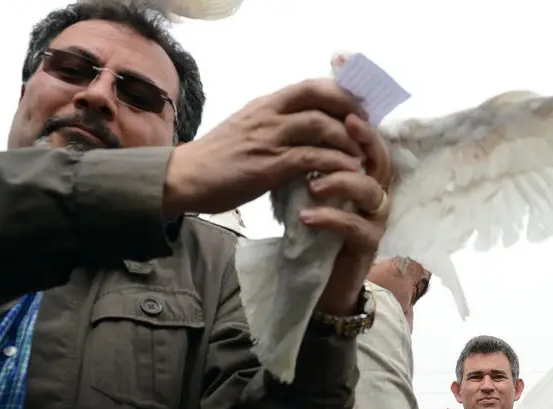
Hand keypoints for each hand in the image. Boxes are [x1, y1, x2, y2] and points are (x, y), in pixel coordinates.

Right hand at [162, 79, 368, 215]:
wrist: (186, 177)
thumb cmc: (219, 159)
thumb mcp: (250, 130)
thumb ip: (278, 126)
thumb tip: (310, 131)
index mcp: (266, 104)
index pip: (311, 86)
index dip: (341, 93)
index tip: (359, 110)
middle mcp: (269, 114)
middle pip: (320, 98)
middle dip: (351, 112)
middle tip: (367, 132)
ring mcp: (269, 138)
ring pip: (321, 126)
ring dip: (348, 140)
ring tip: (361, 157)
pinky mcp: (269, 165)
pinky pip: (312, 158)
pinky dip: (335, 164)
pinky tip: (347, 173)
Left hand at [306, 114, 394, 313]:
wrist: (317, 280)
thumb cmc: (314, 231)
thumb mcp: (310, 190)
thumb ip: (312, 163)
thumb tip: (295, 127)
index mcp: (363, 176)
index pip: (367, 142)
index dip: (360, 123)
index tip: (343, 107)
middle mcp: (375, 194)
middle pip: (380, 160)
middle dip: (364, 140)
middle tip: (344, 129)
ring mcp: (375, 220)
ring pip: (369, 190)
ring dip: (341, 181)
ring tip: (312, 185)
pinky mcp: (368, 244)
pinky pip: (354, 226)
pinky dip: (330, 218)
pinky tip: (306, 218)